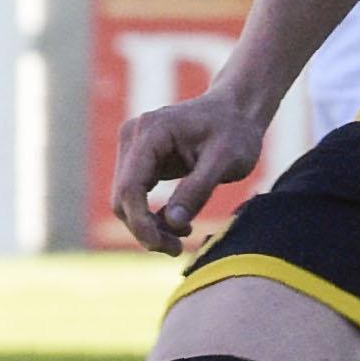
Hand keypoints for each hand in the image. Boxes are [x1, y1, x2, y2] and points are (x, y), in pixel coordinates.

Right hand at [113, 82, 268, 253]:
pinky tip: (180, 225)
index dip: (142, 224)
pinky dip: (152, 217)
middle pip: (123, 198)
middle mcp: (133, 137)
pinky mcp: (141, 160)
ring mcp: (134, 148)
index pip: (130, 187)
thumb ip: (198, 189)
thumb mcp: (226, 160)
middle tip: (178, 249)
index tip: (166, 247)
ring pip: (126, 201)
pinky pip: (136, 197)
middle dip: (145, 229)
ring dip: (148, 226)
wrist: (236, 111)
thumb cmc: (235, 131)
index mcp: (151, 132)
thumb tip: (171, 224)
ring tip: (184, 235)